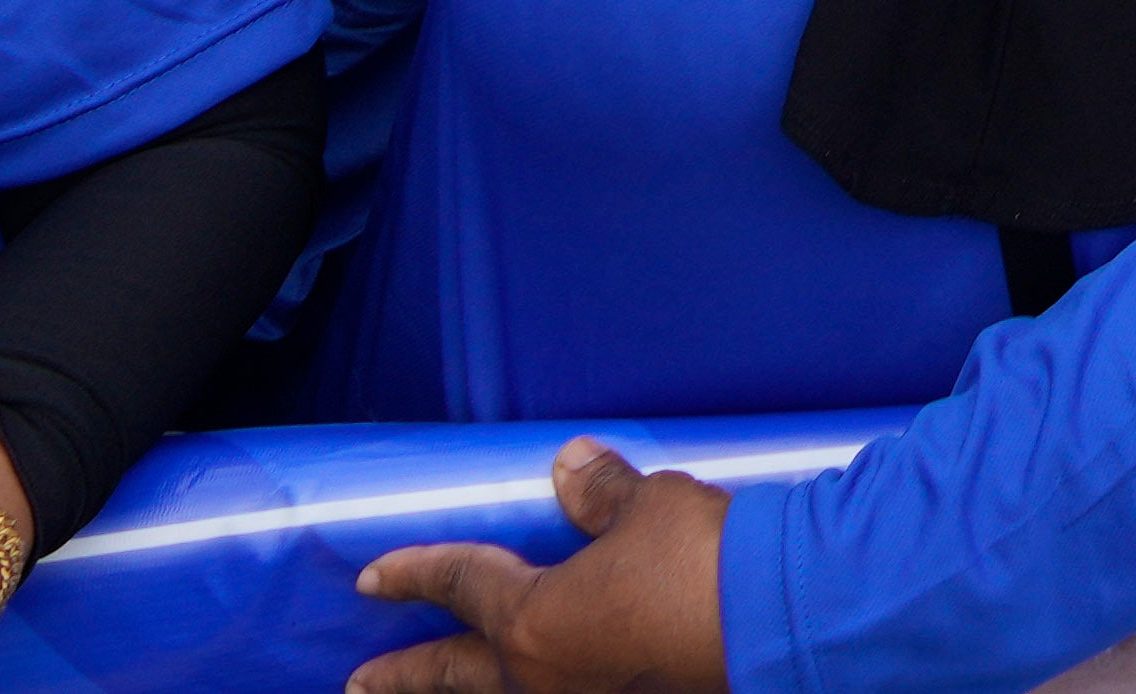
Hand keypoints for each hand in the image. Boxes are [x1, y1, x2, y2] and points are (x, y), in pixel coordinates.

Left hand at [348, 436, 738, 693]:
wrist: (776, 627)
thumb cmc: (701, 562)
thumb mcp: (648, 507)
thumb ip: (602, 491)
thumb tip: (570, 464)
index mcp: (535, 621)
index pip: (461, 585)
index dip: (414, 574)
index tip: (370, 576)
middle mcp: (547, 676)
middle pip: (454, 677)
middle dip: (405, 678)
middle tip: (359, 684)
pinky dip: (534, 692)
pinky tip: (544, 685)